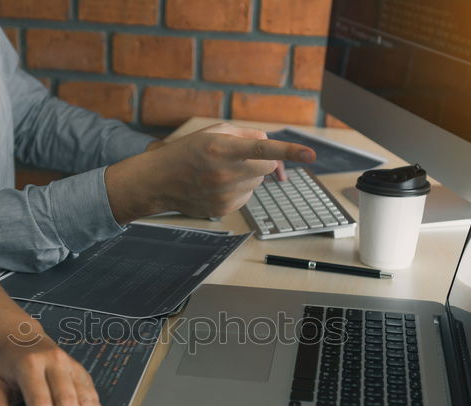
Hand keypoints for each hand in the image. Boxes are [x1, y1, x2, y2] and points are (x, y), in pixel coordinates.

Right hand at [106, 123, 314, 221]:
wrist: (159, 181)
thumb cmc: (188, 151)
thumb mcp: (214, 132)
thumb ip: (246, 134)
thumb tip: (270, 145)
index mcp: (221, 148)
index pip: (261, 149)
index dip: (289, 151)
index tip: (311, 154)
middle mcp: (224, 173)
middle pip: (267, 166)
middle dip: (265, 159)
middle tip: (245, 155)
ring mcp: (224, 194)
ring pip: (258, 181)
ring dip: (249, 174)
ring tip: (221, 171)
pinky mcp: (225, 209)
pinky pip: (247, 195)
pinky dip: (239, 188)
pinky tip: (217, 185)